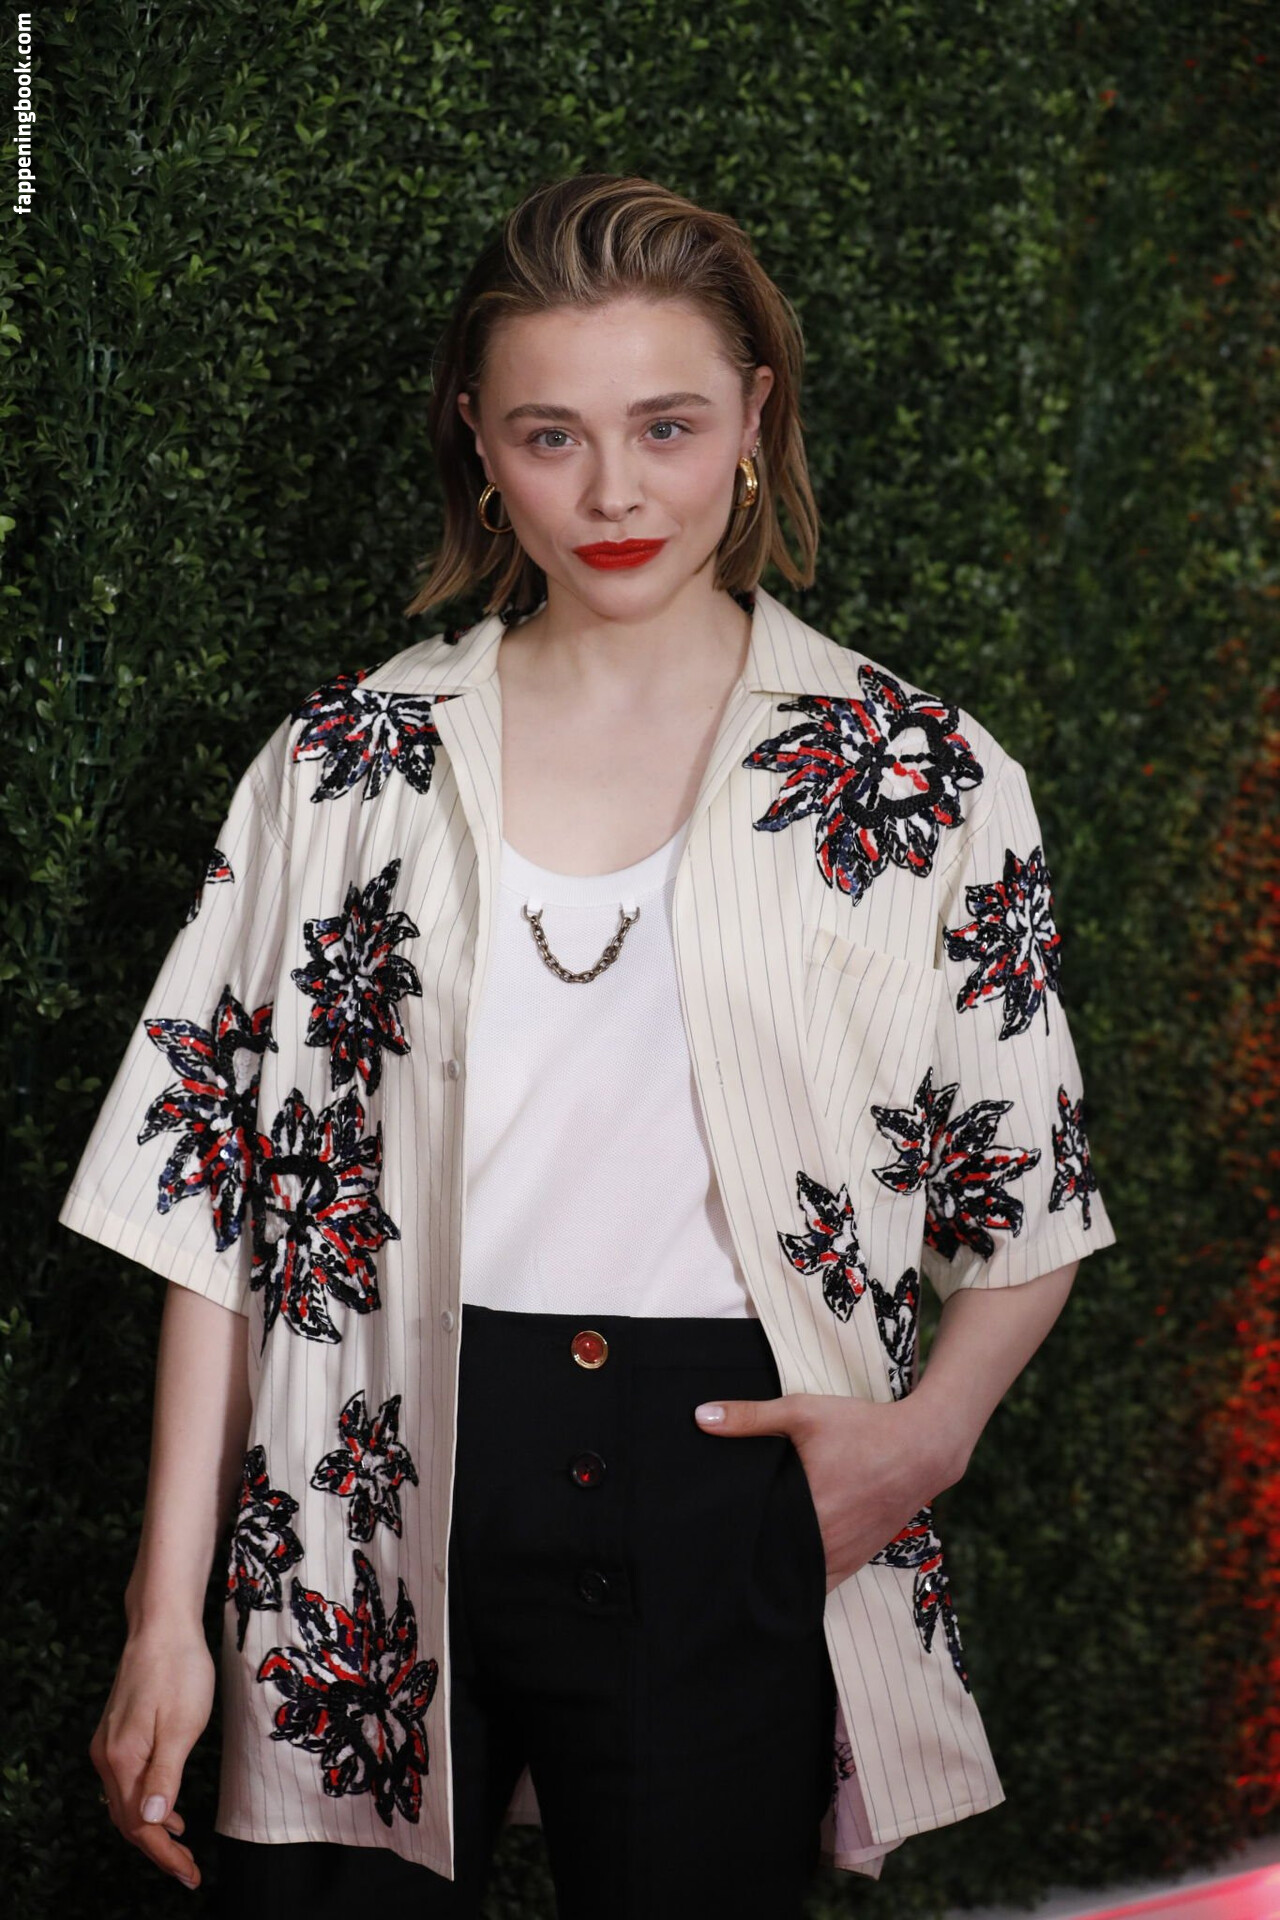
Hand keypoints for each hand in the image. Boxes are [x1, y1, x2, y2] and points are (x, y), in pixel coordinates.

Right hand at [89, 1625, 216, 1889]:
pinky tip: (167, 1809)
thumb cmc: (179, 1670)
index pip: (139, 1826)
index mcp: (123, 1760)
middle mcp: (107, 1756)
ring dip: (150, 1829)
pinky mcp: (117, 1731)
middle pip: (127, 1820)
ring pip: (125, 1802)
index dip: (165, 1855)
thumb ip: (165, 1776)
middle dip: (158, 1850)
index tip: (190, 1875)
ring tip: (180, 1848)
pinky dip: (144, 1803)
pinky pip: (126, 1781)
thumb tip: (152, 1822)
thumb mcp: (182, 1726)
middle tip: (189, 1870)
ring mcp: (108, 1744)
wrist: (161, 1625)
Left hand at [694, 1391, 957, 1592]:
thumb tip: (701, 1417)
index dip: (730, 1547)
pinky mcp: (859, 1559)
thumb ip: (751, 1417)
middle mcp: (826, 1542)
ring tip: (750, 1564)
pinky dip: (805, 1580)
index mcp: (807, 1510)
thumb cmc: (863, 1427)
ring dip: (778, 1574)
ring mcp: (845, 1556)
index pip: (755, 1543)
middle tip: (721, 1553)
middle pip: (774, 1565)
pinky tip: (786, 1570)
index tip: (710, 1543)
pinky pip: (824, 1583)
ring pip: (799, 1580)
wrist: (922, 1447)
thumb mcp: (804, 1412)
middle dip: (750, 1562)